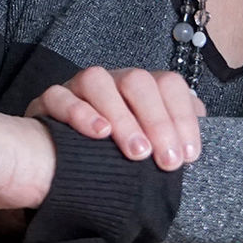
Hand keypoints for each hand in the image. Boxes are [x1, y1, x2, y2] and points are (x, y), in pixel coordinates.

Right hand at [24, 66, 204, 171]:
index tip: (188, 156)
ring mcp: (79, 87)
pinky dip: (79, 112)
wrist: (60, 160)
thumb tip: (192, 148)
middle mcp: (112, 81)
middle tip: (166, 161)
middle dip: (157, 121)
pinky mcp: (49, 100)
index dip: (183, 117)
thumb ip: (174, 140)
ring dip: (121, 116)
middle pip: (137, 81)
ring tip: (136, 152)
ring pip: (97, 81)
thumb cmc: (116, 153)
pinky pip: (59, 96)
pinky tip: (97, 134)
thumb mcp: (150, 148)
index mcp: (142, 87)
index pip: (170, 85)